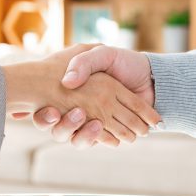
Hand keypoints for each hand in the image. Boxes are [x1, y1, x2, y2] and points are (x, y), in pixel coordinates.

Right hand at [31, 45, 154, 146]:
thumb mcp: (102, 54)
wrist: (151, 77)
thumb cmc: (125, 63)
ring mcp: (93, 122)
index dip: (43, 116)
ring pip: (76, 139)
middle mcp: (78, 109)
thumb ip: (83, 62)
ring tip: (95, 122)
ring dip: (83, 134)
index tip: (51, 113)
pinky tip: (111, 135)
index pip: (46, 109)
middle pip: (58, 129)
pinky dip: (103, 139)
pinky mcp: (108, 133)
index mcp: (71, 91)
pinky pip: (97, 141)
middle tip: (78, 114)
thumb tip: (67, 82)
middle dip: (64, 126)